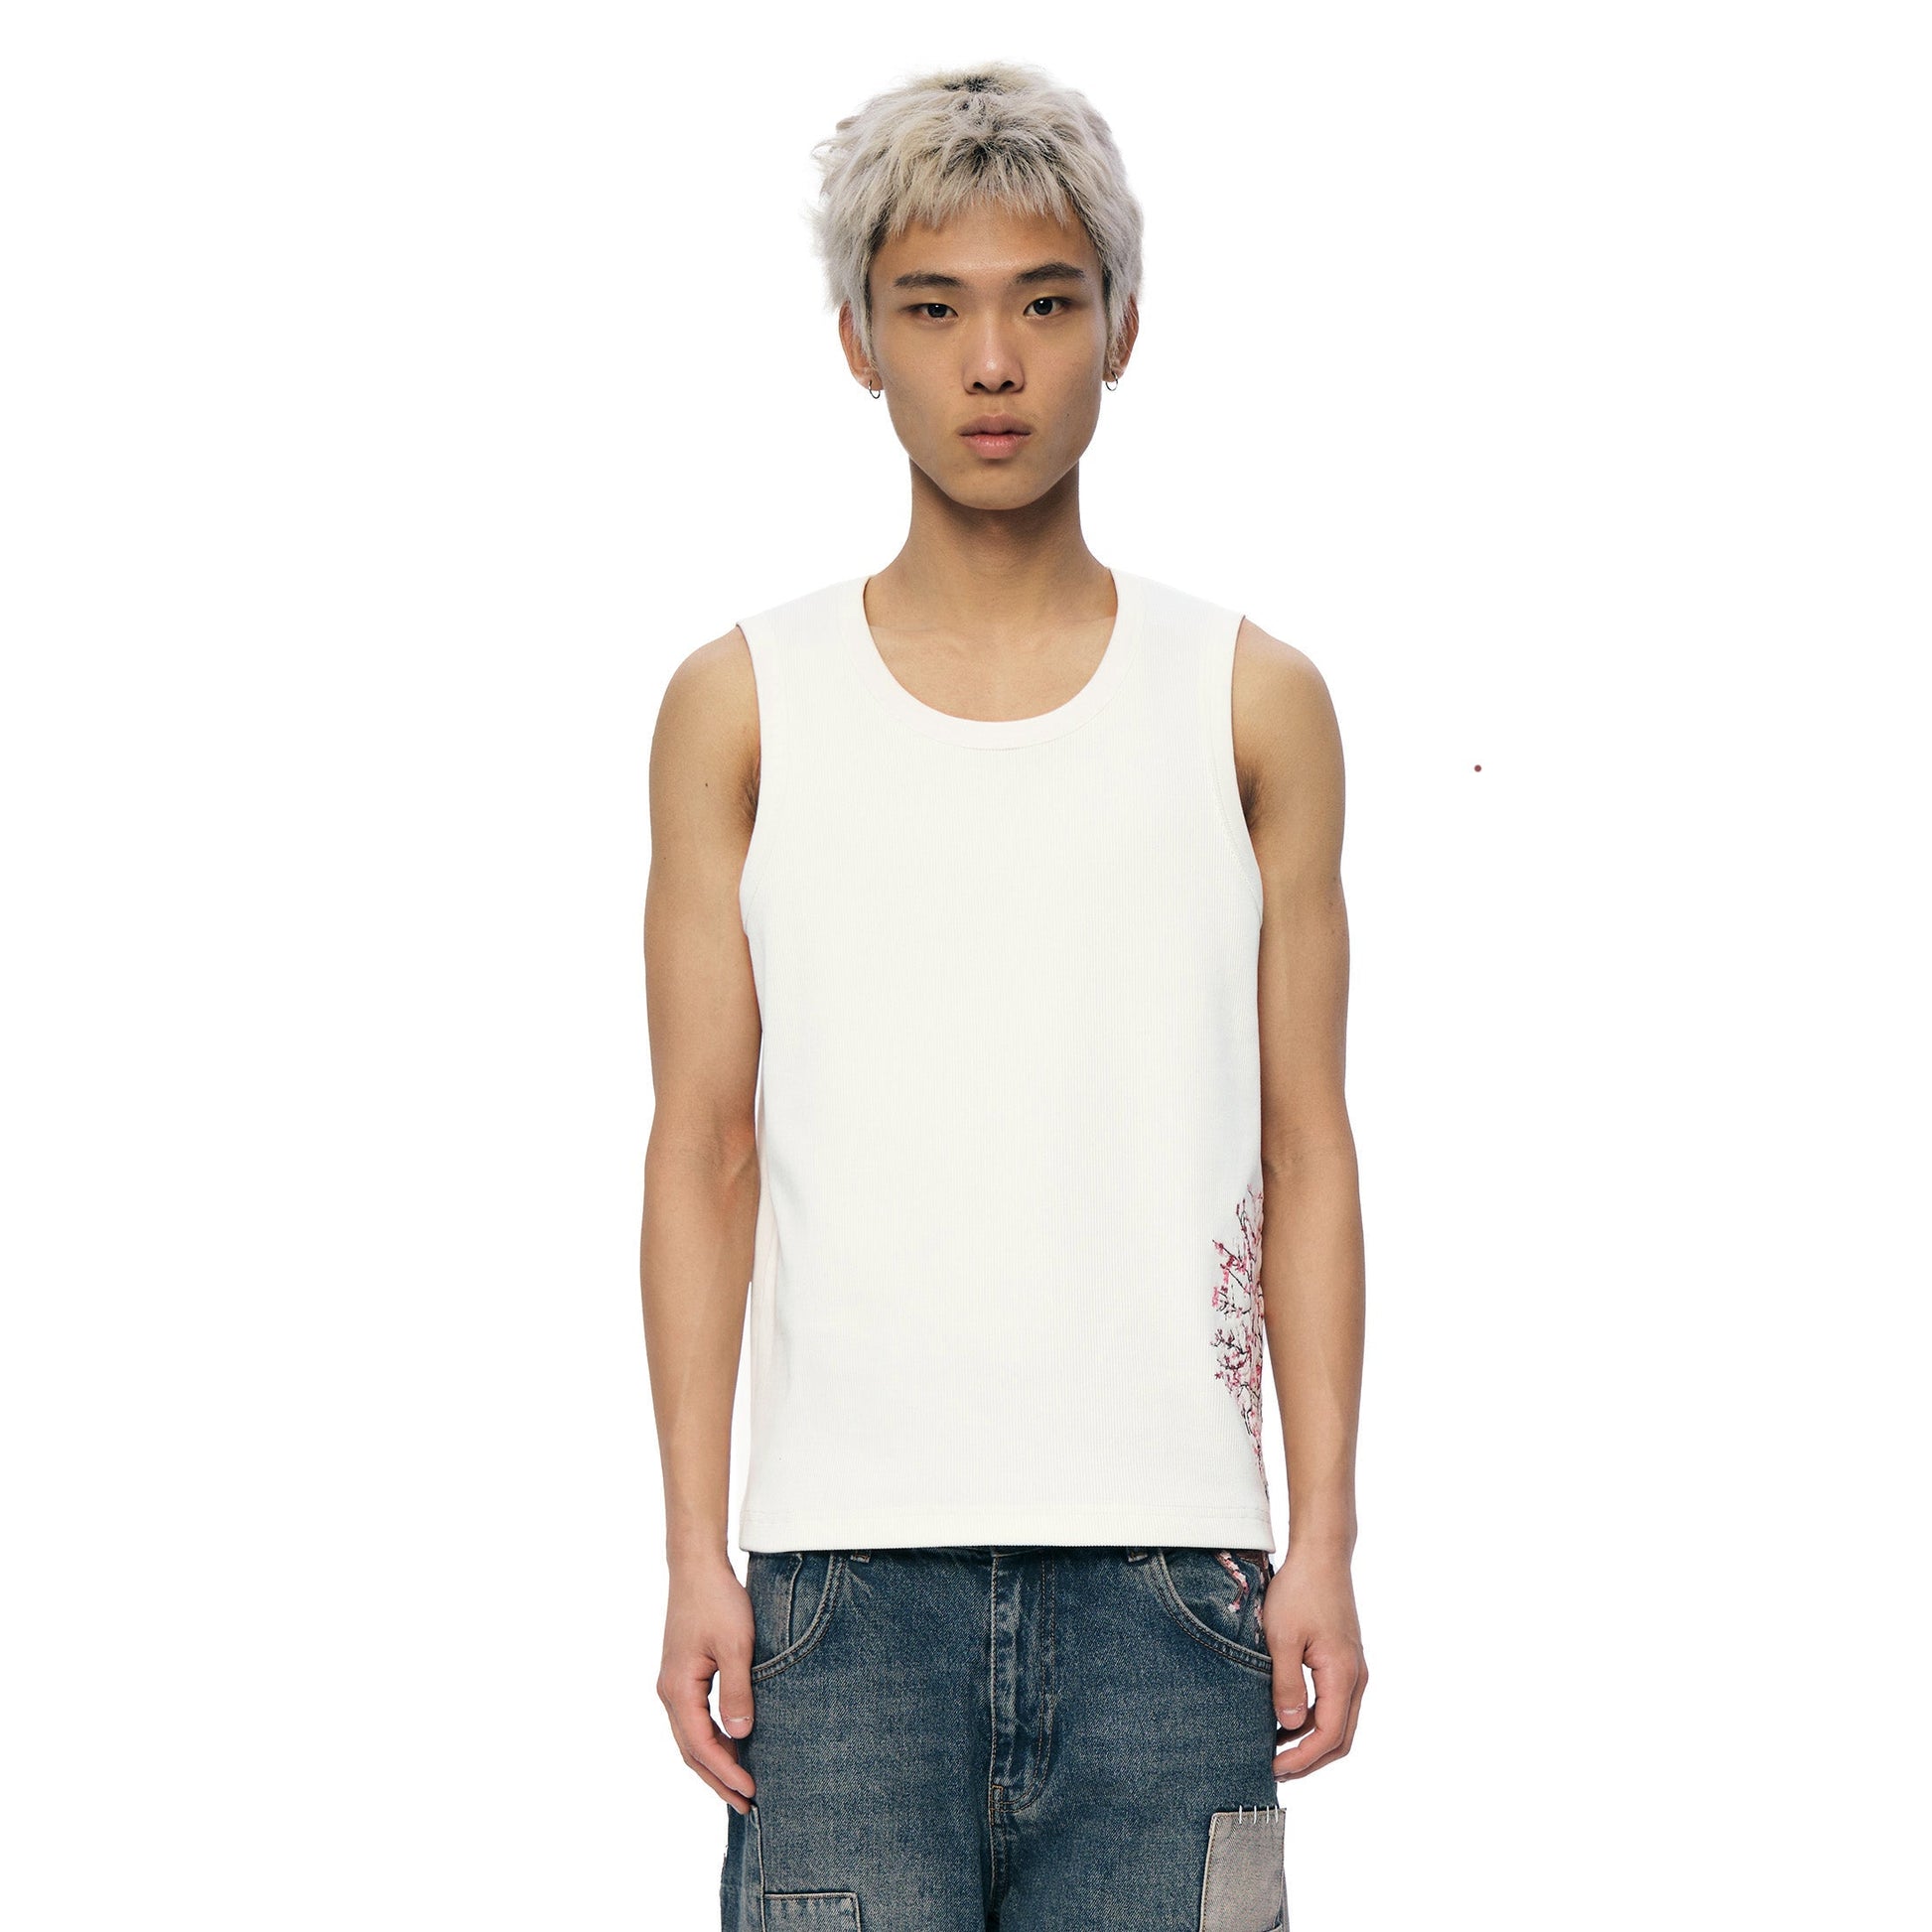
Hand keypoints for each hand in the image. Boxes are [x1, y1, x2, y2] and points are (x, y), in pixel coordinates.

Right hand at [656, 1551, 758, 1813]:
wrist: (697, 1567)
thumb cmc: (717, 1601)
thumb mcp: (736, 1646)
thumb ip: (737, 1692)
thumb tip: (741, 1736)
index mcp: (678, 1689)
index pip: (702, 1746)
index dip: (726, 1772)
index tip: (751, 1791)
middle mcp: (669, 1692)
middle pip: (691, 1751)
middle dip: (717, 1779)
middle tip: (746, 1805)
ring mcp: (673, 1684)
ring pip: (690, 1737)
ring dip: (713, 1763)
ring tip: (740, 1785)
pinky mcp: (682, 1675)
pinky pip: (693, 1720)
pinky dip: (711, 1740)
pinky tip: (731, 1745)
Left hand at [1262, 1546, 1366, 1778]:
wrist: (1321, 1556)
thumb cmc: (1299, 1591)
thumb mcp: (1282, 1638)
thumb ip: (1286, 1684)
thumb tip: (1289, 1727)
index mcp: (1342, 1675)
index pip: (1328, 1736)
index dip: (1301, 1759)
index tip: (1273, 1768)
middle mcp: (1356, 1678)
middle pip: (1340, 1739)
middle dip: (1309, 1761)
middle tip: (1274, 1770)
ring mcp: (1354, 1670)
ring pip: (1339, 1723)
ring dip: (1311, 1743)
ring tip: (1275, 1750)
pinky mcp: (1345, 1661)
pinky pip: (1335, 1704)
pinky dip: (1314, 1721)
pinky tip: (1285, 1720)